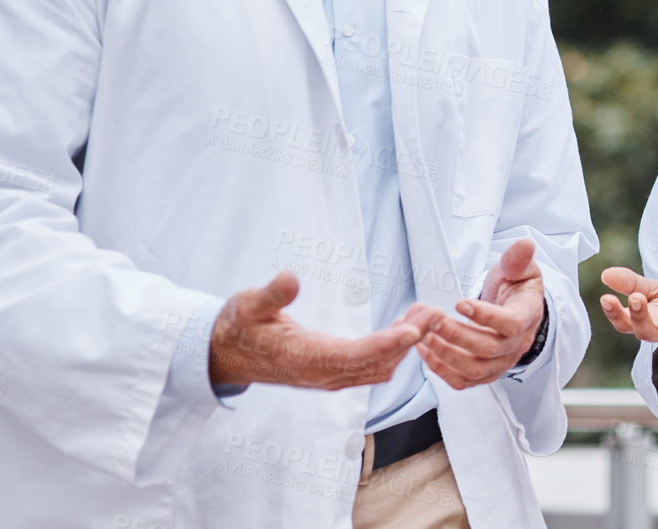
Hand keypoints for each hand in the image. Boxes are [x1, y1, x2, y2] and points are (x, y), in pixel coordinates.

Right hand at [209, 271, 428, 389]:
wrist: (224, 355)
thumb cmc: (237, 326)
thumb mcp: (248, 304)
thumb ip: (271, 294)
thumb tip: (290, 277)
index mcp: (304, 357)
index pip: (355, 355)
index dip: (386, 344)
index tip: (414, 330)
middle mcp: (321, 374)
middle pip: (377, 363)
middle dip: (409, 340)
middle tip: (434, 311)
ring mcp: (328, 378)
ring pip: (379, 368)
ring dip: (405, 345)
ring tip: (426, 314)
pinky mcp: (331, 375)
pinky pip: (371, 368)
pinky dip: (393, 351)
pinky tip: (404, 328)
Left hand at [412, 238, 547, 389]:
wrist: (518, 312)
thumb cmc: (516, 288)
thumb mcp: (520, 269)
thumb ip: (518, 259)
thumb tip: (525, 244)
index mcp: (527, 317)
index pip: (511, 324)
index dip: (485, 317)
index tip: (459, 302)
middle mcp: (516, 345)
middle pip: (488, 349)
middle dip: (456, 336)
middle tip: (432, 319)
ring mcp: (500, 363)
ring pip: (474, 369)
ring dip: (445, 355)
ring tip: (424, 335)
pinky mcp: (484, 373)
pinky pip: (462, 381)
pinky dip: (440, 369)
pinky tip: (424, 350)